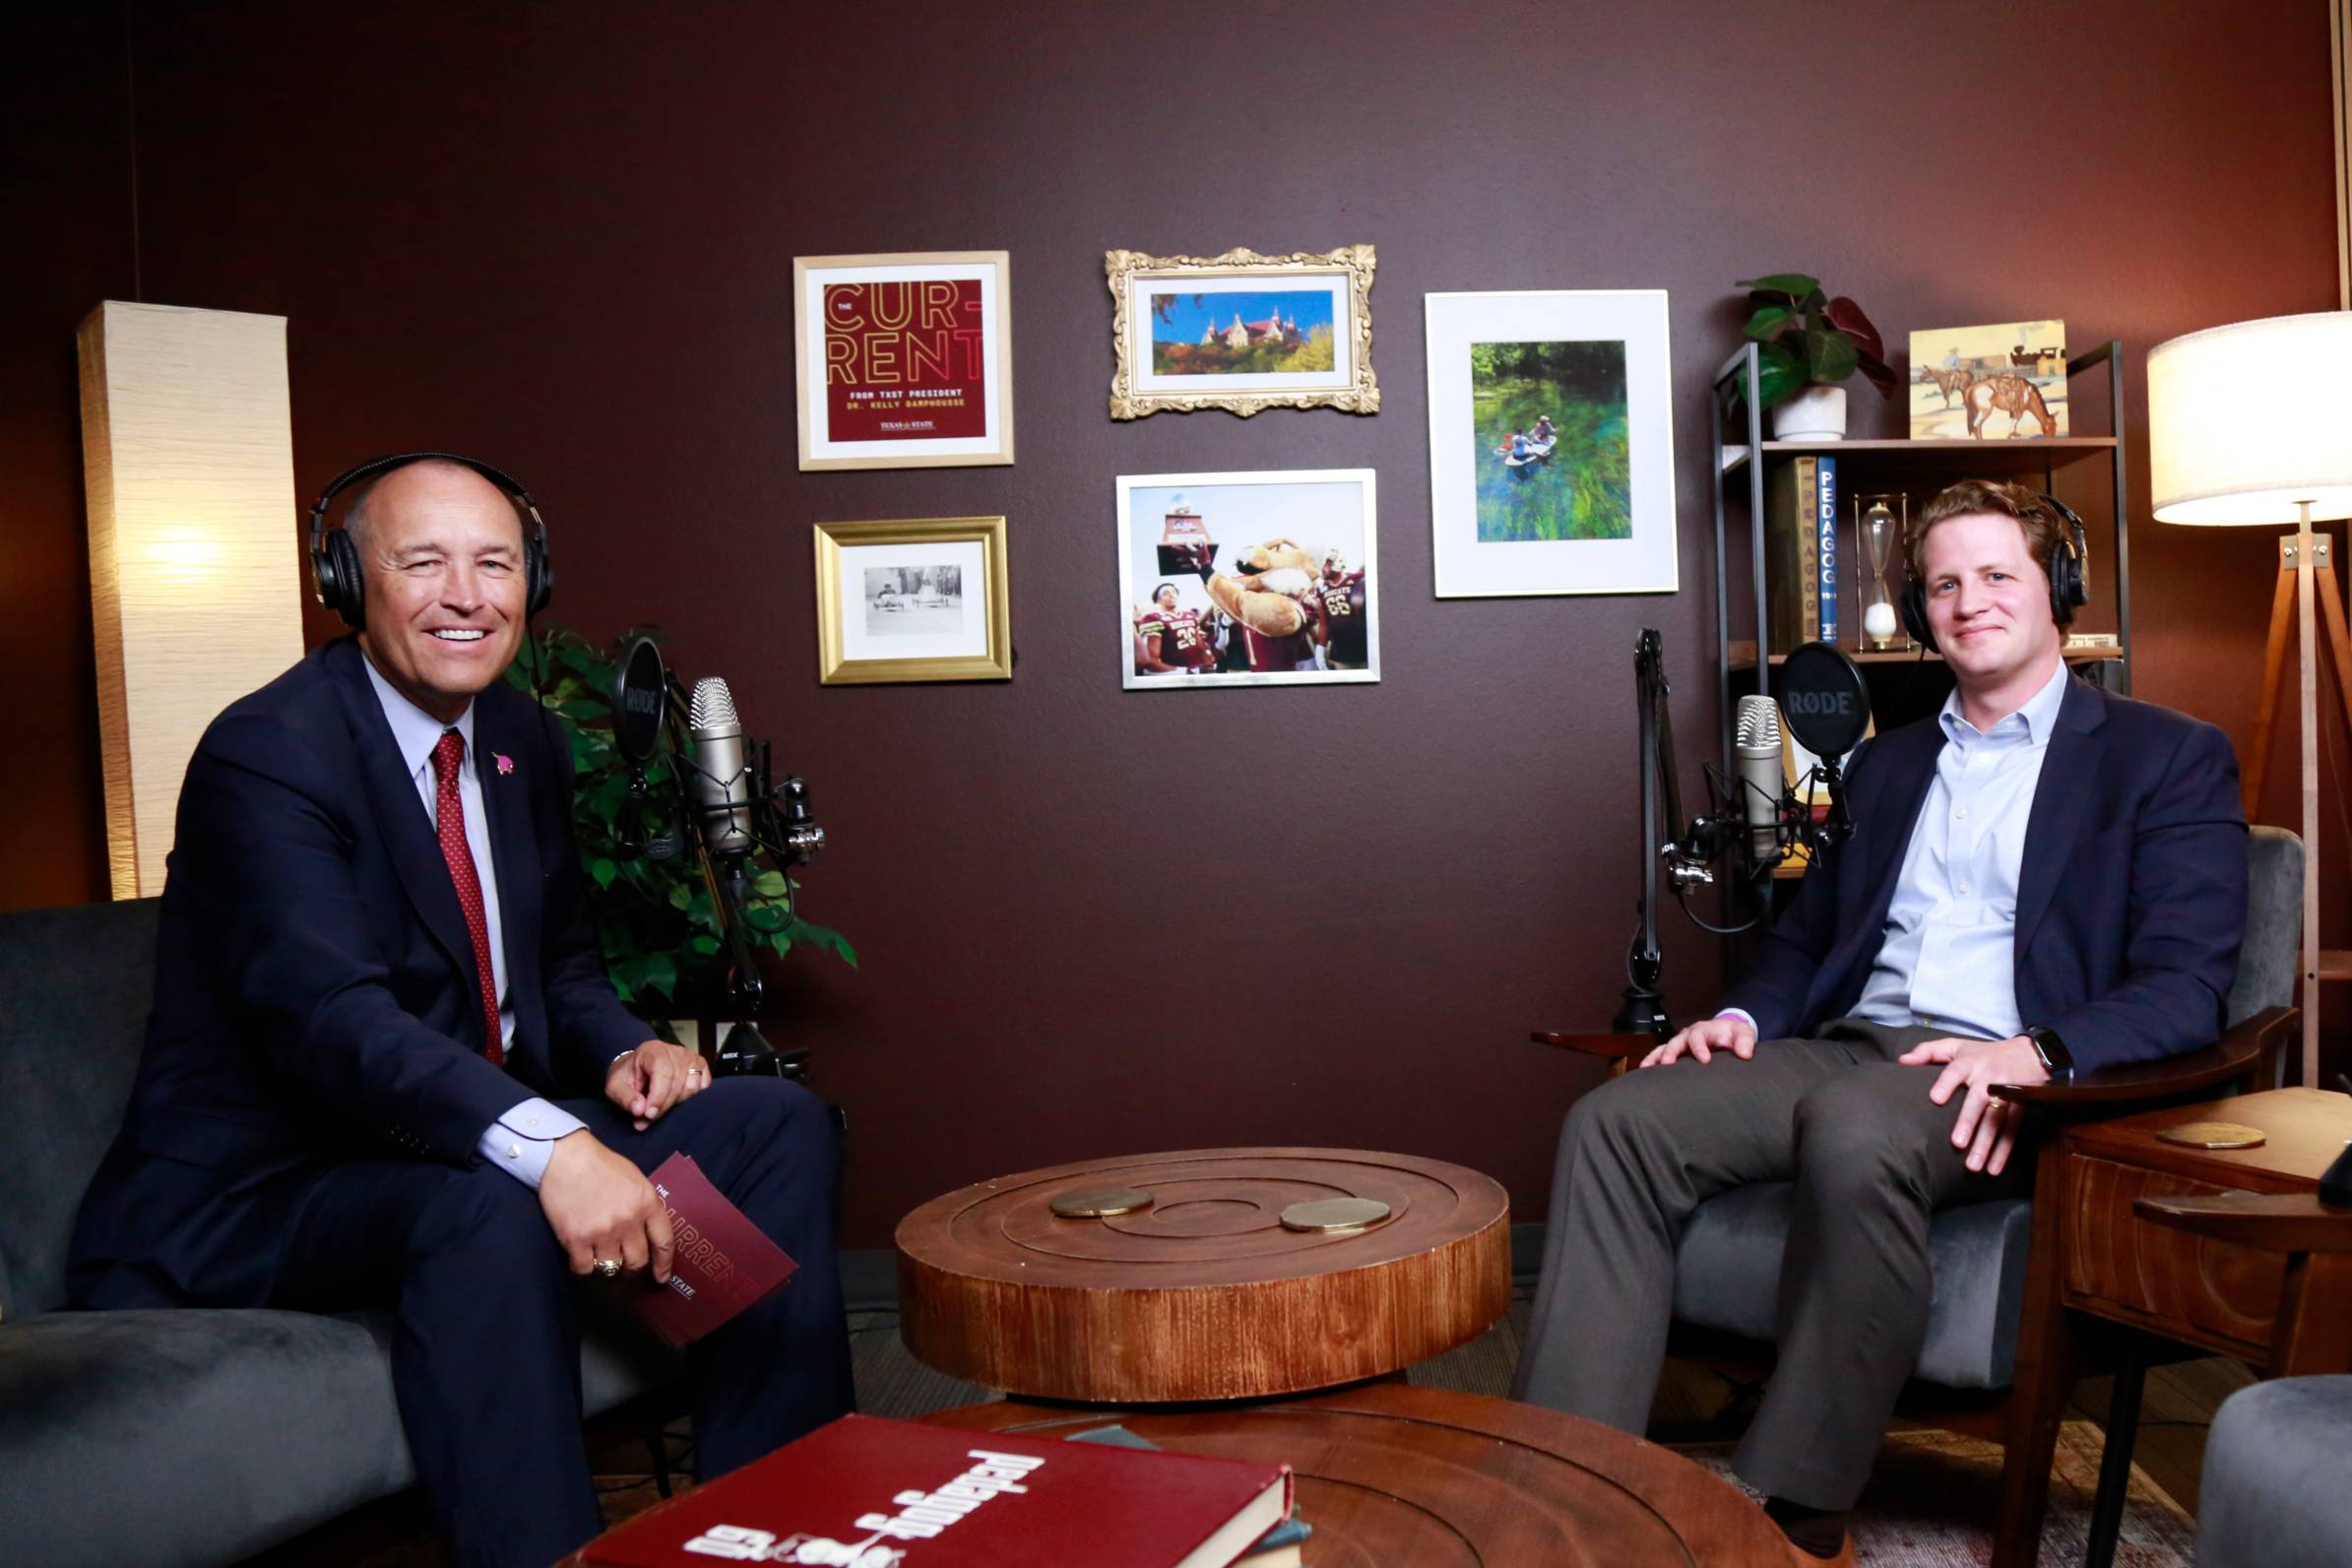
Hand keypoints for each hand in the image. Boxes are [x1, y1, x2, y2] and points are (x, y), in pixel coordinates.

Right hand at [540, 1131, 674, 1280]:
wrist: (565, 1157)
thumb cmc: (601, 1165)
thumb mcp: (635, 1179)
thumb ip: (644, 1205)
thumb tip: (649, 1233)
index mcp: (647, 1203)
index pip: (664, 1242)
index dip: (664, 1265)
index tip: (661, 1278)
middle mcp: (629, 1221)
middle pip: (638, 1261)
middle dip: (633, 1269)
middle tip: (625, 1268)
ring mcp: (603, 1232)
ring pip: (612, 1268)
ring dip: (608, 1268)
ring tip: (601, 1261)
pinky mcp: (577, 1239)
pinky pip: (585, 1269)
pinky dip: (584, 1268)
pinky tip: (582, 1259)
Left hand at [605, 1039, 711, 1131]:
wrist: (637, 1067)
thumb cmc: (627, 1076)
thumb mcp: (615, 1087)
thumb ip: (625, 1098)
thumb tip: (640, 1110)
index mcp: (653, 1050)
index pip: (664, 1073)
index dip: (658, 1097)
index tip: (648, 1115)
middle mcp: (676, 1051)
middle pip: (678, 1084)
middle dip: (663, 1106)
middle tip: (647, 1120)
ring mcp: (691, 1057)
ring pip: (692, 1088)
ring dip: (676, 1104)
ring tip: (659, 1109)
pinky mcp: (700, 1066)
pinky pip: (703, 1087)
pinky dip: (691, 1099)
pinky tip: (675, 1101)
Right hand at [1639, 1014, 1756, 1068]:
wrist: (1726, 1033)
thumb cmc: (1733, 1035)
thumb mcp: (1743, 1033)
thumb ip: (1745, 1041)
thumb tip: (1745, 1054)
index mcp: (1704, 1030)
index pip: (1699, 1036)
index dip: (1699, 1047)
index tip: (1704, 1060)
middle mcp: (1689, 1035)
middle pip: (1676, 1041)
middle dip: (1671, 1052)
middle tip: (1668, 1063)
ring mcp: (1681, 1043)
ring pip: (1664, 1048)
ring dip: (1656, 1057)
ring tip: (1647, 1067)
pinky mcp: (1677, 1052)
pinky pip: (1661, 1055)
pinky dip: (1652, 1062)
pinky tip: (1644, 1071)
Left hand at [1898, 1034, 2048, 1175]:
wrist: (2030, 1054)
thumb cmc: (1984, 1053)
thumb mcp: (1956, 1046)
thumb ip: (1928, 1051)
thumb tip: (1903, 1061)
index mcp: (1970, 1063)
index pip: (1955, 1071)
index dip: (1946, 1083)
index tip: (1935, 1098)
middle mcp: (1989, 1078)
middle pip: (1979, 1101)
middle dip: (1969, 1122)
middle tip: (1957, 1143)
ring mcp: (2007, 1093)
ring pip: (1997, 1120)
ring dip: (1986, 1144)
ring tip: (1974, 1165)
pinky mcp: (2022, 1107)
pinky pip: (2013, 1130)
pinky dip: (2004, 1151)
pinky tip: (1994, 1168)